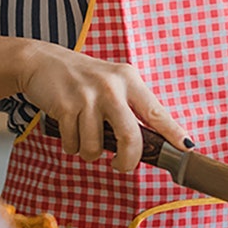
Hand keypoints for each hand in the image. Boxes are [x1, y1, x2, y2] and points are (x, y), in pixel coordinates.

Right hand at [18, 41, 192, 173]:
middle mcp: (112, 86)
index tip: (186, 148)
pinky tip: (69, 131)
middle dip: (127, 161)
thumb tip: (149, 143)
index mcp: (129, 80)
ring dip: (89, 152)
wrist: (41, 62)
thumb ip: (129, 107)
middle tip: (120, 165)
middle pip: (130, 137)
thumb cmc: (81, 79)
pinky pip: (73, 145)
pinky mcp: (66, 106)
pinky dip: (71, 146)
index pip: (156, 111)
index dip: (173, 133)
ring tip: (84, 138)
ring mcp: (88, 96)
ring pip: (96, 147)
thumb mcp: (111, 83)